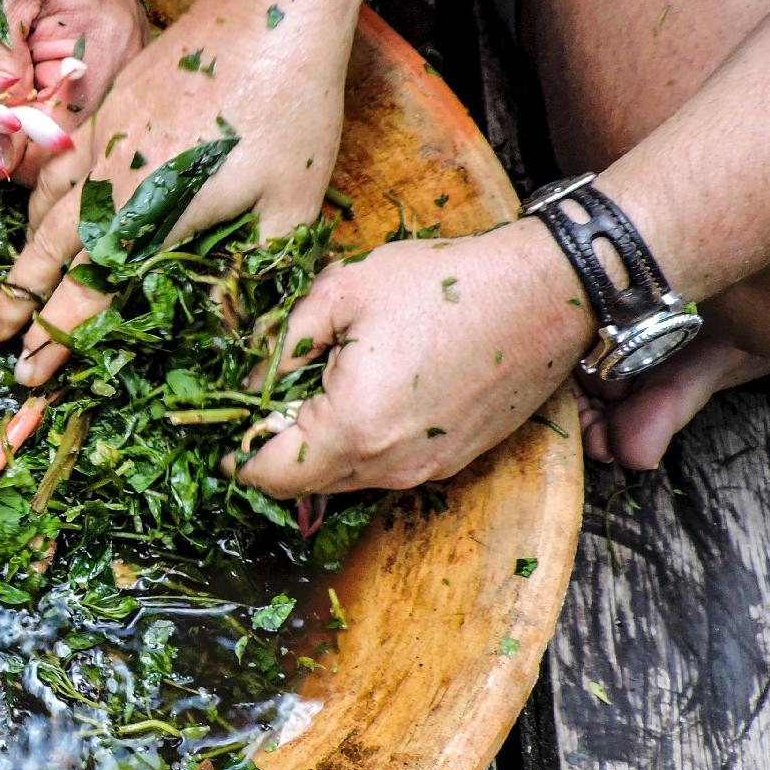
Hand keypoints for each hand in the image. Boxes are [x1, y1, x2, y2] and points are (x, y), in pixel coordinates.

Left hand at [0, 0, 144, 184]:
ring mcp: (118, 77)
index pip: (50, 158)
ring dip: (9, 119)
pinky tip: (5, 68)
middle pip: (55, 157)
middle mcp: (121, 79)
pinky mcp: (105, 71)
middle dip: (2, 137)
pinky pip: (60, 111)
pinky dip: (24, 100)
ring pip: (53, 138)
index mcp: (100, 61)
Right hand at [0, 0, 352, 385]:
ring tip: (5, 287)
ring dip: (24, 251)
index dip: (60, 334)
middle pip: (52, 251)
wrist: (269, 9)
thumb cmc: (289, 110)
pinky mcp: (110, 106)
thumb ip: (255, 274)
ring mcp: (105, 137)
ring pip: (46, 205)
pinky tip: (36, 209)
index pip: (92, 288)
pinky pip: (57, 162)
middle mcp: (114, 178)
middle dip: (21, 299)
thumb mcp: (289, 206)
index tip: (32, 369)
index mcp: (154, 213)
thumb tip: (239, 339)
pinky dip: (38, 196)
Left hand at [232, 219, 594, 495]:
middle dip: (276, 452)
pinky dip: (362, 445)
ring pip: (346, 480)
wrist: (546, 293)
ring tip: (315, 393)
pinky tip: (366, 395)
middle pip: (306, 485)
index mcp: (352, 426)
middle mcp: (390, 464)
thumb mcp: (340, 291)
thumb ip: (280, 343)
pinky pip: (386, 468)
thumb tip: (242, 381)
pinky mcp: (453, 461)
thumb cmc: (445, 284)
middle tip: (264, 405)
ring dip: (320, 449)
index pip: (270, 476)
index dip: (238, 457)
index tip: (223, 436)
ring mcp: (426, 469)